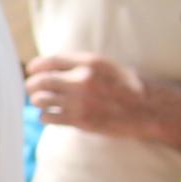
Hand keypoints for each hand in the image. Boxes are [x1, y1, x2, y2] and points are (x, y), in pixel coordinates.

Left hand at [25, 54, 180, 142]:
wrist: (149, 109)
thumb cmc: (128, 86)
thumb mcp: (108, 66)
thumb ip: (81, 64)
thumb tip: (51, 66)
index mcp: (90, 63)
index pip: (50, 60)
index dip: (36, 66)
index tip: (31, 69)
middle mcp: (83, 80)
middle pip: (40, 81)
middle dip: (32, 85)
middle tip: (32, 88)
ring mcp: (80, 101)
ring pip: (41, 99)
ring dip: (38, 100)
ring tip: (42, 101)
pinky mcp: (81, 120)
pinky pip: (49, 117)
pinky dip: (45, 116)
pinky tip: (51, 115)